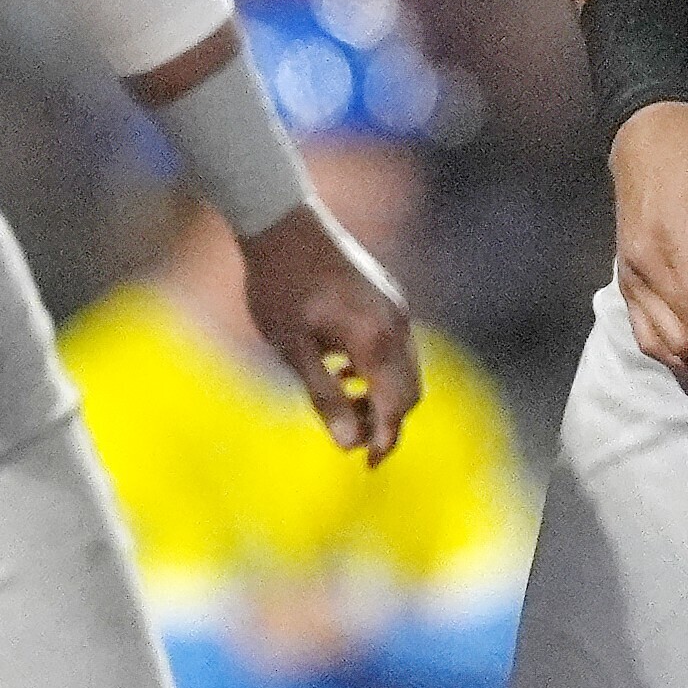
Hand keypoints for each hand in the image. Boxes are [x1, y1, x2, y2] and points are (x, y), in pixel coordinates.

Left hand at [236, 204, 420, 460]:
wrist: (280, 221)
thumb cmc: (278, 285)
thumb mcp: (292, 348)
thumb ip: (323, 395)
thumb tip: (347, 444)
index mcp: (375, 339)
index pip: (396, 406)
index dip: (384, 440)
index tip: (367, 466)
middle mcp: (396, 323)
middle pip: (409, 391)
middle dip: (387, 421)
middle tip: (355, 444)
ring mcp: (395, 306)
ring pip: (405, 368)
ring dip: (383, 395)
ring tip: (342, 404)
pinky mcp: (386, 296)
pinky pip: (397, 345)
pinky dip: (380, 370)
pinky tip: (343, 370)